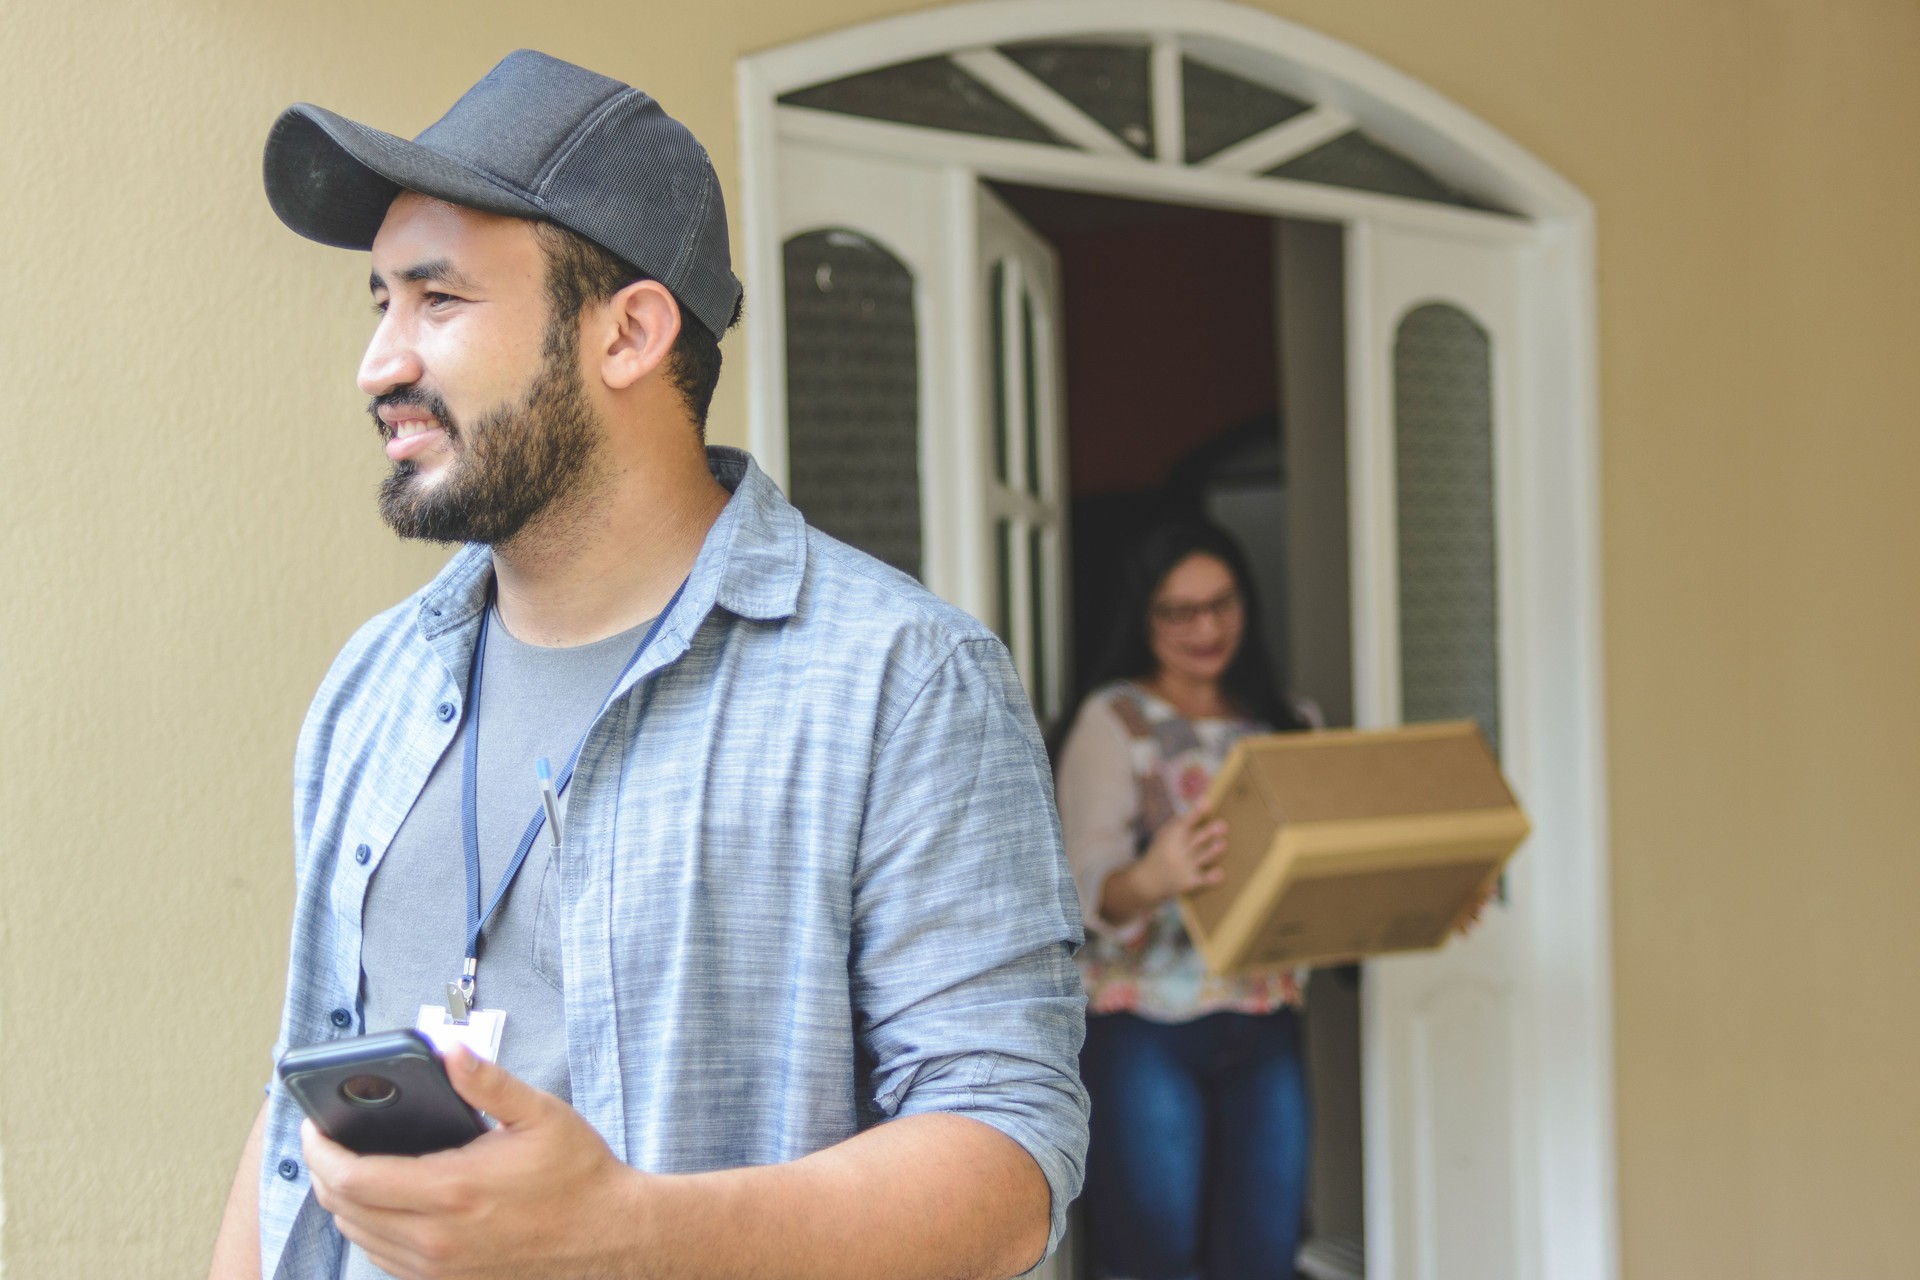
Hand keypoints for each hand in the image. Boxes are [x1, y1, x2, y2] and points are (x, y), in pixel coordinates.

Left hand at [303, 1047, 645, 1278]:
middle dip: (324, 1171)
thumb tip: (448, 1048)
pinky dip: (368, 1227)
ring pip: (358, 1236)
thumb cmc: (578, 1173)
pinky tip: (383, 1198)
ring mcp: (438, 1267)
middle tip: (326, 1137)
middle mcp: (436, 1237)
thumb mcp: (540, 1114)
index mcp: (452, 1190)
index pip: (353, 1179)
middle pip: (344, 1209)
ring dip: (344, 1200)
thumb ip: (488, 1082)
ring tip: (350, 1162)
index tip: (312, 1125)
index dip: (319, 1152)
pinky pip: (382, 1257)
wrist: (609, 1237)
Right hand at [1136, 808, 1229, 901]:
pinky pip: (1202, 879)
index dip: (1196, 812)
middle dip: (1208, 832)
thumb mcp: (1166, 835)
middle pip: (1195, 840)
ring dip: (1211, 852)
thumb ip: (1183, 821)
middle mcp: (1177, 850)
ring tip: (1222, 844)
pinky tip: (1221, 874)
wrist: (1147, 881)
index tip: (1207, 802)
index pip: (1185, 822)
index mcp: (1171, 836)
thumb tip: (1205, 801)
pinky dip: (1210, 878)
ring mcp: (1183, 867)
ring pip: (1200, 857)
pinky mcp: (1189, 882)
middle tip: (1223, 825)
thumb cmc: (1162, 852)